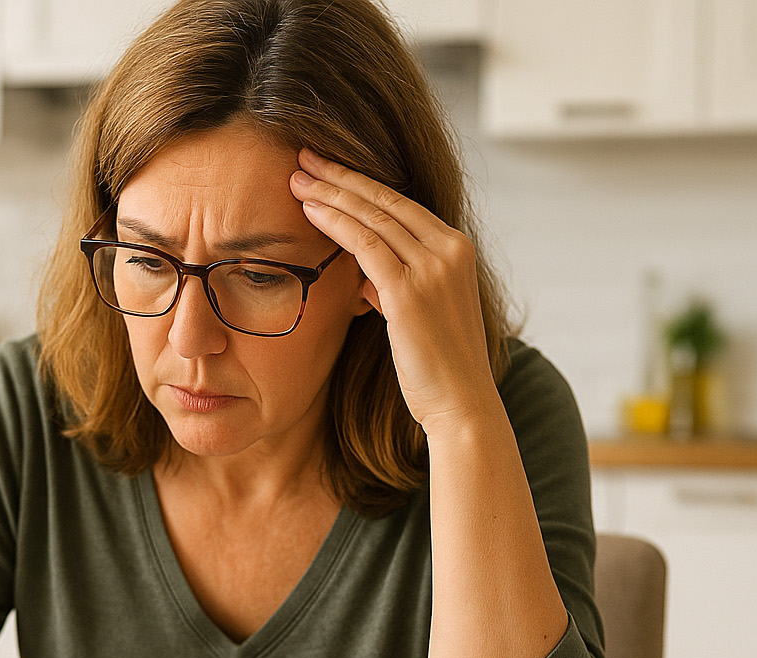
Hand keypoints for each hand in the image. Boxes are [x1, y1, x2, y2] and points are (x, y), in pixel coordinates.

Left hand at [290, 148, 498, 435]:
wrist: (460, 403)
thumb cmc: (437, 367)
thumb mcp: (418, 314)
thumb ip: (394, 287)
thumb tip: (365, 276)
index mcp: (456, 249)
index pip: (400, 204)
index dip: (360, 183)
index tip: (328, 169)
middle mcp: (450, 249)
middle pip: (385, 200)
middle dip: (340, 176)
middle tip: (303, 156)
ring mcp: (433, 267)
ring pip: (372, 215)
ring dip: (330, 193)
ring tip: (296, 177)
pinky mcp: (411, 290)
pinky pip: (365, 244)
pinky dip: (335, 222)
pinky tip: (309, 210)